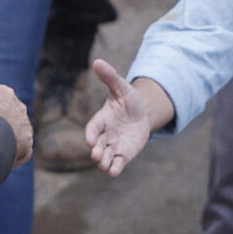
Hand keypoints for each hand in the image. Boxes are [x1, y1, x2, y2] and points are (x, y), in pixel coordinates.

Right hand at [84, 59, 158, 176]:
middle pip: (97, 145)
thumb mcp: (122, 88)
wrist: (142, 115)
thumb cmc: (129, 101)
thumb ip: (110, 77)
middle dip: (96, 150)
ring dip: (103, 161)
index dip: (91, 133)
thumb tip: (97, 61)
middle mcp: (105, 135)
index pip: (93, 127)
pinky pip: (116, 163)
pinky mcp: (122, 155)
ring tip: (104, 164)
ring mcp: (113, 146)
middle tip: (96, 154)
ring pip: (105, 156)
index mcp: (101, 119)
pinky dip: (114, 168)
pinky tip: (113, 172)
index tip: (89, 139)